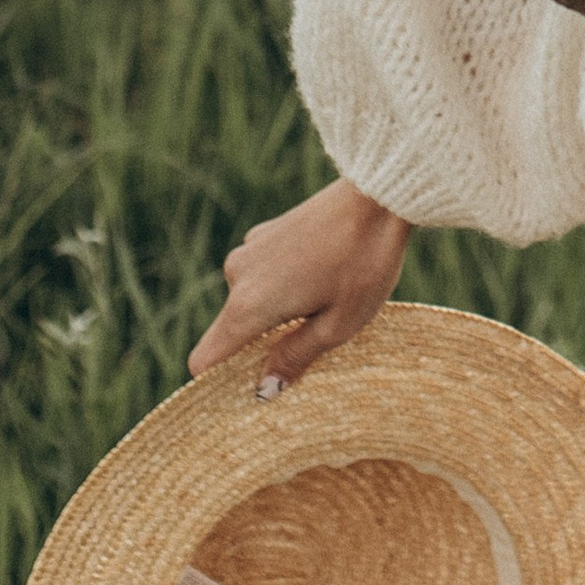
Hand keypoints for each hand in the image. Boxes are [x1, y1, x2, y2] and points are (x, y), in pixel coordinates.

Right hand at [188, 176, 412, 392]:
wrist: (380, 194)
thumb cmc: (364, 263)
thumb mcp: (338, 325)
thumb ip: (295, 358)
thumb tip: (263, 390)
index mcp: (248, 305)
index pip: (204, 360)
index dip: (220, 383)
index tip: (254, 389)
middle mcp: (237, 276)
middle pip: (232, 332)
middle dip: (262, 345)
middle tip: (312, 345)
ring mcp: (249, 250)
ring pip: (250, 301)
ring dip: (277, 312)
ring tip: (327, 303)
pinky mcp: (265, 233)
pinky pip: (263, 275)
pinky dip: (283, 285)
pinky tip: (324, 276)